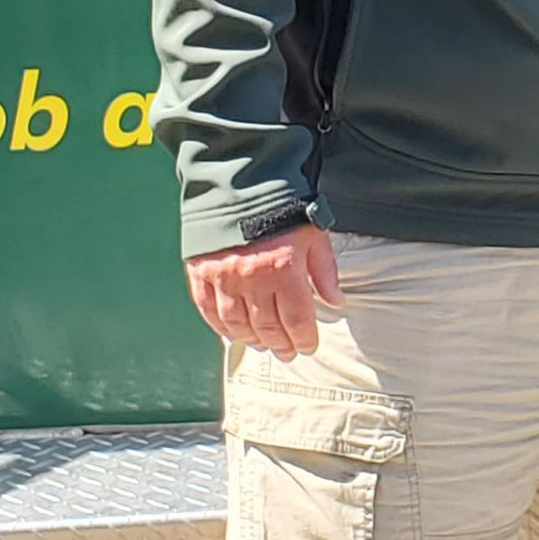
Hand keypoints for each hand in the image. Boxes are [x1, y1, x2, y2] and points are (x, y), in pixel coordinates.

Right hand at [185, 224, 342, 361]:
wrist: (241, 186)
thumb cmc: (282, 209)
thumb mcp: (315, 236)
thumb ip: (325, 271)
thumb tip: (336, 300)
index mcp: (284, 269)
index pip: (297, 318)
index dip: (304, 338)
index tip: (309, 347)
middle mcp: (252, 279)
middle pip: (267, 326)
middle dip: (281, 345)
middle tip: (288, 354)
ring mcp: (223, 278)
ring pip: (237, 324)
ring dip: (253, 340)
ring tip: (264, 346)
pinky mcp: (201, 274)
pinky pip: (209, 310)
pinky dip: (221, 327)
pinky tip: (232, 334)